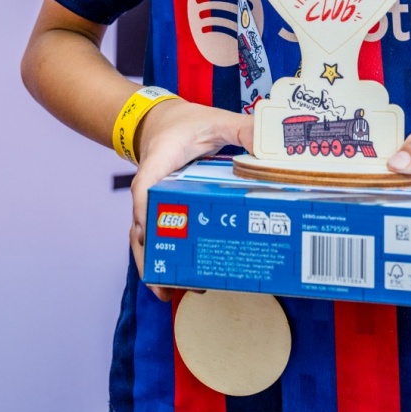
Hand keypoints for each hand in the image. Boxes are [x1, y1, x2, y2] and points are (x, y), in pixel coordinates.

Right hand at [129, 99, 253, 300]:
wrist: (159, 120)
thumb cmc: (185, 123)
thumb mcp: (216, 119)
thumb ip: (243, 130)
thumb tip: (271, 150)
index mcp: (160, 160)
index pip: (144, 187)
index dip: (144, 211)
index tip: (150, 234)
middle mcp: (150, 185)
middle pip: (138, 225)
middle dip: (150, 256)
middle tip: (166, 284)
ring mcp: (151, 201)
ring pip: (142, 237)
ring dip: (152, 264)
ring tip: (167, 292)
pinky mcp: (159, 210)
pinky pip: (154, 235)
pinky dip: (162, 255)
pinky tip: (177, 277)